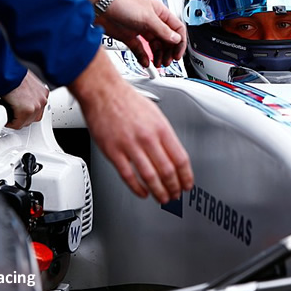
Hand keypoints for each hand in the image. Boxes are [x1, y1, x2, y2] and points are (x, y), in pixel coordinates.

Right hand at [0, 70, 48, 128]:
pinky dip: (9, 123)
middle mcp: (42, 99)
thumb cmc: (12, 76)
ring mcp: (36, 106)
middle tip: (12, 113)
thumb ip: (27, 92)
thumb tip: (22, 97)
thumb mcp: (25, 83)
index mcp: (43, 92)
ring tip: (8, 114)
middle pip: (33, 117)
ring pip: (26, 121)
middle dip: (22, 117)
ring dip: (16, 120)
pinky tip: (5, 117)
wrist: (6, 73)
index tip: (19, 111)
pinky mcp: (27, 111)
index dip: (27, 112)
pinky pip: (17, 124)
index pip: (38, 109)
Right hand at [69, 48, 193, 202]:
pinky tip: (142, 193)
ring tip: (162, 198)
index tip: (187, 184)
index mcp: (161, 128)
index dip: (186, 176)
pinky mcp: (113, 152)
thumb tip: (173, 154)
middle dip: (174, 187)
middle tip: (175, 195)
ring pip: (150, 177)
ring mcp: (130, 146)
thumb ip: (164, 134)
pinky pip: (128, 176)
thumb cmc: (127, 100)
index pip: (180, 159)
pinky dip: (137, 188)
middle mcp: (148, 138)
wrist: (103, 91)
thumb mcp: (155, 113)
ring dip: (158, 192)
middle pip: (167, 171)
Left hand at [90, 0, 186, 66]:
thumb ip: (163, 30)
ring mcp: (141, 29)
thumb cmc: (122, 3)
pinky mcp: (130, 36)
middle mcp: (152, 21)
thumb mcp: (147, 17)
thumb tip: (176, 39)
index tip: (177, 55)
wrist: (100, 5)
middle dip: (169, 52)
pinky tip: (145, 62)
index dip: (179, 43)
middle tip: (167, 62)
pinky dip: (144, 57)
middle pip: (167, 40)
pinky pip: (141, 49)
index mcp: (160, 13)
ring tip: (157, 64)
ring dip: (158, 56)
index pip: (177, 29)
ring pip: (155, 46)